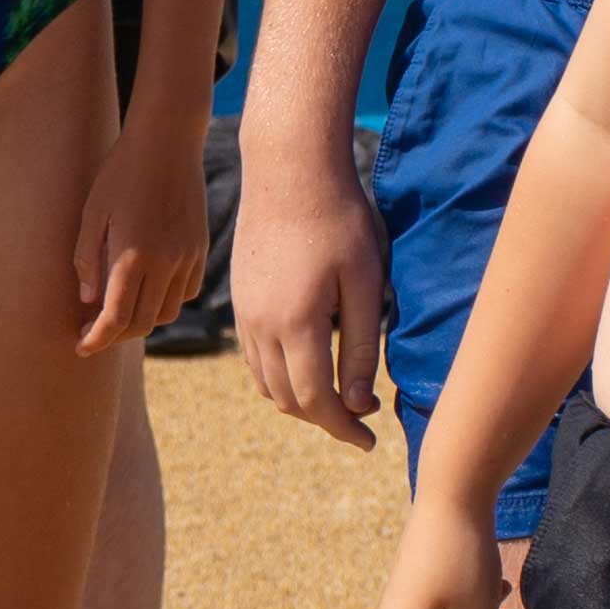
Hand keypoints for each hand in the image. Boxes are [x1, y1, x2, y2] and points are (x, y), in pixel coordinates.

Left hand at [72, 100, 211, 357]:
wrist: (168, 141)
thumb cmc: (121, 172)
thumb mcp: (92, 212)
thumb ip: (87, 259)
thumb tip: (88, 303)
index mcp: (133, 255)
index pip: (115, 318)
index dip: (96, 340)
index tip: (80, 346)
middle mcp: (165, 262)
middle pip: (142, 323)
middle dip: (116, 335)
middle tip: (93, 331)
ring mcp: (188, 256)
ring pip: (168, 312)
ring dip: (143, 320)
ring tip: (120, 310)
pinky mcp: (201, 248)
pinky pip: (187, 291)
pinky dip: (167, 300)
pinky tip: (149, 288)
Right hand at [234, 122, 393, 446]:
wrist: (289, 168)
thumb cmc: (341, 220)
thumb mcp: (366, 283)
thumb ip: (362, 347)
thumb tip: (358, 405)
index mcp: (297, 325)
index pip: (317, 403)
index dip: (345, 430)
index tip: (371, 441)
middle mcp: (261, 327)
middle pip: (288, 401)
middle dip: (325, 419)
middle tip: (361, 418)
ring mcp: (244, 314)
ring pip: (267, 384)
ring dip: (300, 401)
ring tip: (337, 395)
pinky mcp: (239, 299)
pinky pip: (253, 359)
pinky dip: (279, 376)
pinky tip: (307, 362)